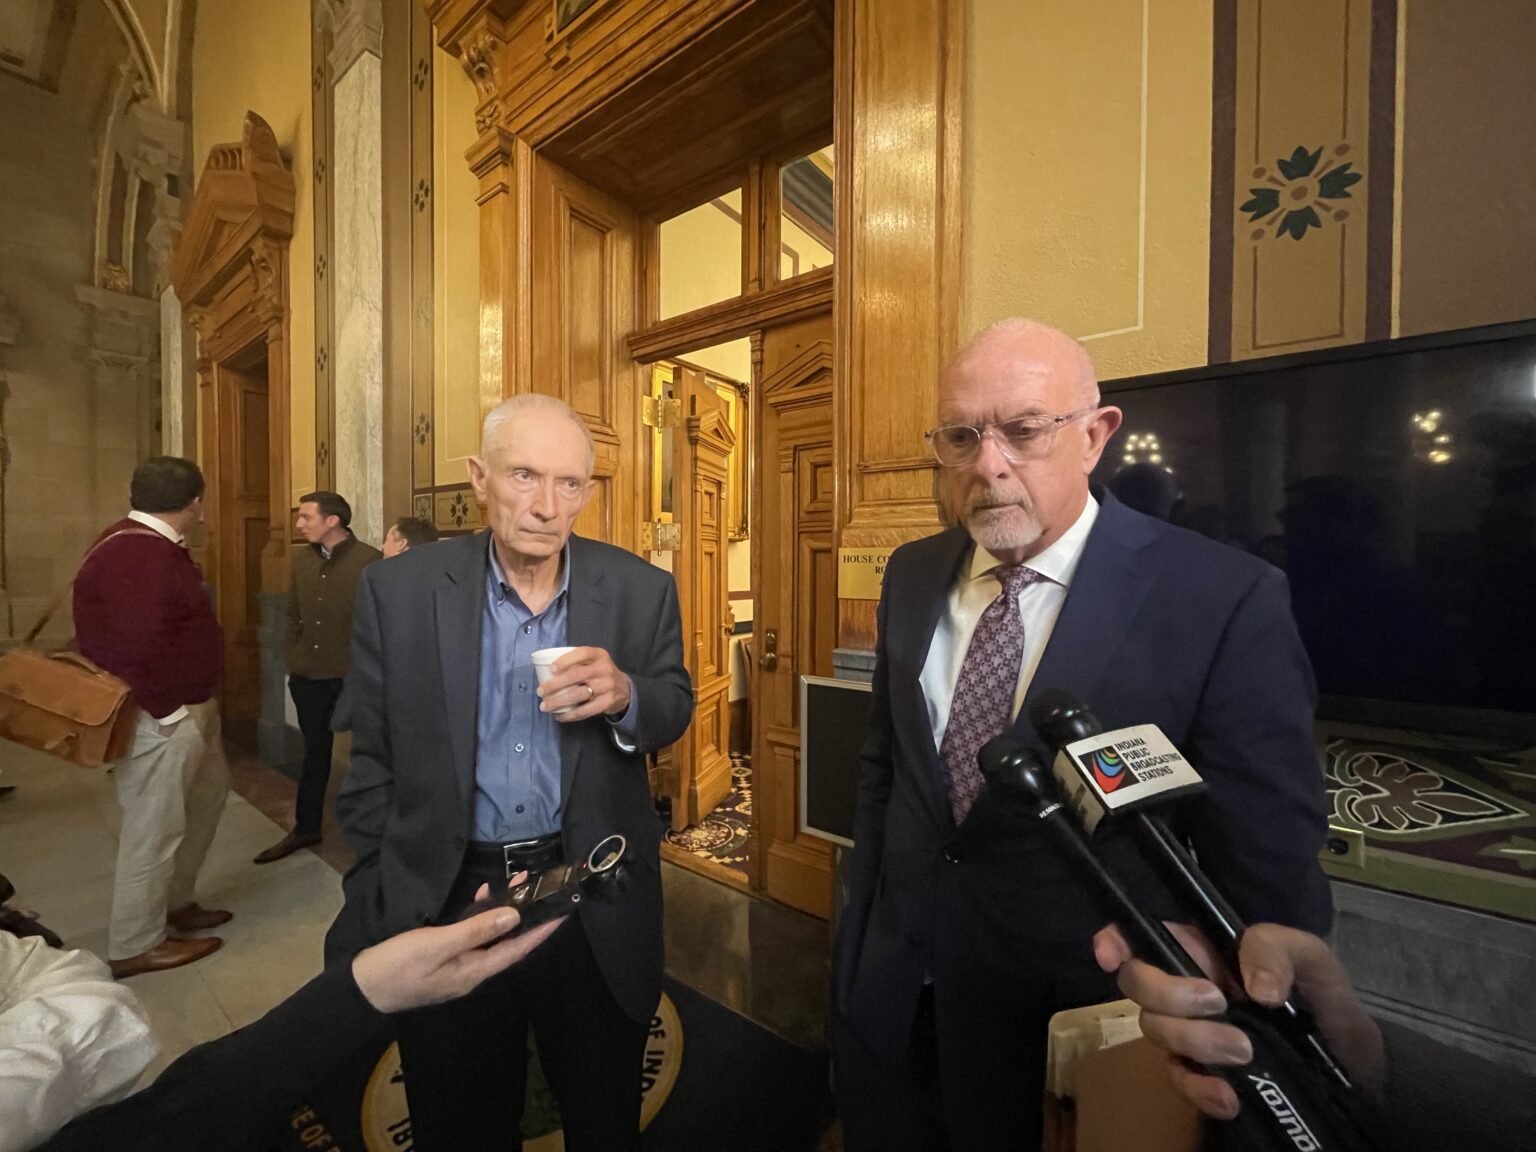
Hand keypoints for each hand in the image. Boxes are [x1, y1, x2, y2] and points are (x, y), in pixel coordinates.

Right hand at [352, 877, 561, 1013]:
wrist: (362, 988)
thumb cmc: (398, 967)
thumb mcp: (436, 945)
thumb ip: (475, 930)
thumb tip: (513, 917)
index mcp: (475, 971)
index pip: (519, 949)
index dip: (542, 931)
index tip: (563, 912)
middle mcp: (473, 971)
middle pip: (509, 942)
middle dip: (526, 915)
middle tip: (537, 885)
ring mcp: (459, 966)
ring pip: (491, 937)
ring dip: (504, 912)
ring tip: (515, 883)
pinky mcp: (445, 959)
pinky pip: (472, 937)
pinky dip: (480, 917)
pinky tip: (480, 898)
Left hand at [537, 646, 631, 723]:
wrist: (624, 688)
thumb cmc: (599, 672)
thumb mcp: (593, 660)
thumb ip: (576, 661)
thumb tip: (545, 669)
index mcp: (598, 655)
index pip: (581, 654)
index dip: (565, 661)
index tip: (551, 669)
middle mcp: (603, 669)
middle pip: (576, 676)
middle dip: (555, 685)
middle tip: (540, 691)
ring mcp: (606, 686)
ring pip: (578, 695)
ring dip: (558, 702)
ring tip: (545, 706)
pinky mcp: (607, 702)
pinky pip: (585, 711)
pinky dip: (570, 715)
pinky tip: (559, 716)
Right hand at [1092, 922, 1385, 1118]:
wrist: (1350, 1068)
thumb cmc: (1323, 1000)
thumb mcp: (1312, 959)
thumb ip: (1278, 950)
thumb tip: (1251, 987)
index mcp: (1204, 952)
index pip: (1143, 935)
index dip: (1116, 940)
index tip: (1112, 956)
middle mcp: (1183, 990)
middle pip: (1138, 984)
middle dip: (1170, 996)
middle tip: (1219, 1006)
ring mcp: (1186, 1035)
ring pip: (1155, 1032)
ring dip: (1197, 1042)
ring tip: (1245, 1052)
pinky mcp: (1198, 1077)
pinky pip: (1178, 1081)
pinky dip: (1201, 1089)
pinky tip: (1230, 1094)